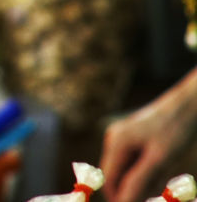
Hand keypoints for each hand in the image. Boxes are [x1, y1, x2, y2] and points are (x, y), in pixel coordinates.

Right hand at [103, 75, 196, 201]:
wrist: (189, 104)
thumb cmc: (175, 129)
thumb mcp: (159, 159)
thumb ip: (138, 181)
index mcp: (116, 143)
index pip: (108, 180)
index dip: (119, 199)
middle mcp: (114, 140)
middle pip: (116, 176)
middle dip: (131, 191)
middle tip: (154, 198)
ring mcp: (123, 138)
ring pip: (126, 171)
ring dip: (141, 183)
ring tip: (162, 183)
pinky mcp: (133, 138)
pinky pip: (134, 163)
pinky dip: (146, 174)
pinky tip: (162, 172)